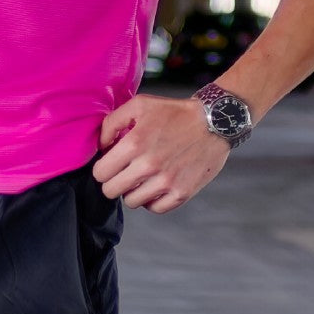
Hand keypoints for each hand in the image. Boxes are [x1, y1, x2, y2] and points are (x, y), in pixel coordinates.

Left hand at [92, 93, 230, 212]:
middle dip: (114, 181)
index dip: (103, 168)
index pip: (100, 173)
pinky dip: (153, 200)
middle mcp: (148, 165)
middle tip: (125, 172)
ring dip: (133, 191)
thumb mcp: (139, 105)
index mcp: (134, 143)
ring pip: (131, 202)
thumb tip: (101, 147)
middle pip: (111, 191)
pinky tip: (156, 186)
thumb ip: (111, 123)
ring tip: (143, 177)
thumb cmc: (174, 113)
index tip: (112, 163)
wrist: (214, 121)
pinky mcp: (181, 192)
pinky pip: (155, 208)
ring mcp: (166, 182)